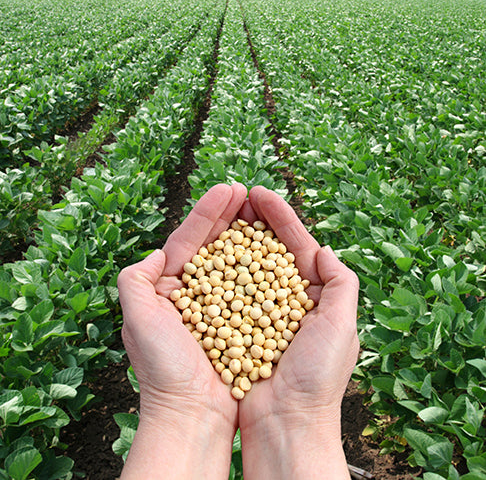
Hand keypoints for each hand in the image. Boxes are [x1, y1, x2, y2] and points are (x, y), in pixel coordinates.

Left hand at [117, 183, 247, 478]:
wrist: (193, 415)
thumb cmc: (163, 370)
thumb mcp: (137, 320)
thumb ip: (135, 280)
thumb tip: (156, 253)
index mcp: (168, 289)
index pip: (188, 241)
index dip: (207, 213)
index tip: (228, 189)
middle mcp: (194, 294)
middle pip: (213, 246)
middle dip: (229, 216)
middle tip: (247, 191)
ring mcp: (220, 306)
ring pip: (234, 261)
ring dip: (247, 234)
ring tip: (261, 209)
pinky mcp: (241, 321)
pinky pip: (252, 287)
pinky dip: (261, 266)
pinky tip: (273, 248)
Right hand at [238, 186, 359, 478]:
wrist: (285, 424)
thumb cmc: (317, 378)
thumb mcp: (342, 325)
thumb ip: (341, 283)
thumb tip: (324, 248)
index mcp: (315, 296)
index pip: (297, 245)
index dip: (280, 217)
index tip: (260, 193)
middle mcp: (286, 300)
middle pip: (269, 249)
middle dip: (255, 220)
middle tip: (238, 194)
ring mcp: (259, 311)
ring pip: (245, 266)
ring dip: (235, 238)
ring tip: (222, 212)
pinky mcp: (236, 325)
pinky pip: (226, 292)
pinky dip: (218, 270)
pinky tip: (208, 251)